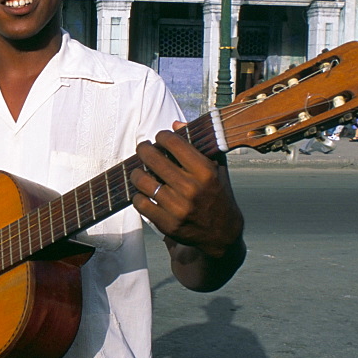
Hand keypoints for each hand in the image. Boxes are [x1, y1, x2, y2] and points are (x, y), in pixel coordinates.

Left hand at [129, 122, 243, 259]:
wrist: (221, 235)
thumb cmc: (217, 195)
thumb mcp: (217, 169)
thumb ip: (200, 145)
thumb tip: (176, 123)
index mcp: (205, 172)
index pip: (174, 143)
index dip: (162, 136)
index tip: (160, 137)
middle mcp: (191, 189)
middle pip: (152, 159)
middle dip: (143, 149)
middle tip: (143, 149)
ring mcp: (178, 208)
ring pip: (141, 180)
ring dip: (136, 173)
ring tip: (139, 171)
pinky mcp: (167, 223)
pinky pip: (140, 202)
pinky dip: (138, 195)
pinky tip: (144, 192)